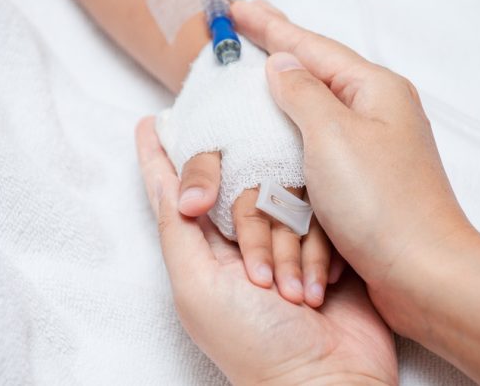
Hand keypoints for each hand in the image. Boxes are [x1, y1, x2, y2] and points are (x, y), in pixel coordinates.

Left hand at [135, 117, 396, 385]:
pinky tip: (321, 289)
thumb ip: (176, 229)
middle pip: (237, 186)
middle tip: (261, 276)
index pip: (176, 188)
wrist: (329, 381)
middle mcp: (239, 238)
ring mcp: (284, 238)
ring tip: (291, 298)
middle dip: (252, 225)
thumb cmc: (255, 342)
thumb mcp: (198, 287)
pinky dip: (318, 253)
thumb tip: (161, 179)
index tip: (151, 120)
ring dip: (289, 248)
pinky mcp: (325, 242)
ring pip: (282, 197)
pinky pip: (320, 216)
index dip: (160, 155)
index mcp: (203, 249)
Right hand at [231, 0, 471, 291]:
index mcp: (374, 90)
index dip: (271, 27)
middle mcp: (378, 113)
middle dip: (281, 49)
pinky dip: (296, 134)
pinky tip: (281, 129)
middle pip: (317, 72)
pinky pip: (321, 147)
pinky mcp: (366, 182)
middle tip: (250, 25)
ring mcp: (373, 148)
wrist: (423, 273)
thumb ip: (301, 93)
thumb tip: (281, 65)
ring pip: (318, 111)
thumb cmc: (381, 204)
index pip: (312, 47)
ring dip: (287, 91)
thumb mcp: (331, 136)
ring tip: (260, 70)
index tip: (240, 9)